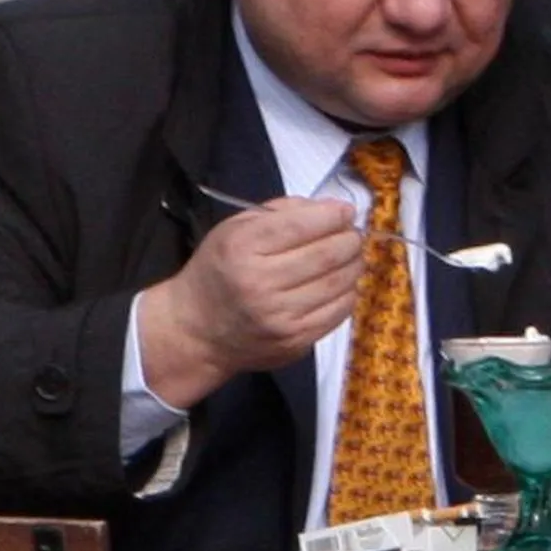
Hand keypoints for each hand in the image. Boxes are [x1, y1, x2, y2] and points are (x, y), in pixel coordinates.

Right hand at [139, 197, 363, 406]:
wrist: (196, 330)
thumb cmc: (221, 270)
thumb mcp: (236, 228)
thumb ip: (284, 211)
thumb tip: (334, 209)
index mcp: (242, 247)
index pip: (302, 225)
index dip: (334, 215)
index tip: (347, 211)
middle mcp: (259, 282)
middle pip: (327, 253)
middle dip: (350, 239)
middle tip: (352, 234)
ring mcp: (278, 316)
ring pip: (339, 282)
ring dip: (354, 264)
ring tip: (350, 256)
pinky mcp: (294, 341)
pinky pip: (339, 311)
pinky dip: (348, 292)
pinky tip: (340, 284)